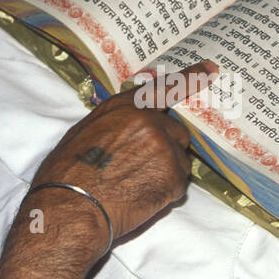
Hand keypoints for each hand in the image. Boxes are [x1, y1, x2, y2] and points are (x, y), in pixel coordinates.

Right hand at [25, 60, 216, 246]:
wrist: (72, 208)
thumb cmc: (68, 175)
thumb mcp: (84, 133)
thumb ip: (115, 122)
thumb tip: (127, 125)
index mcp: (125, 108)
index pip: (165, 88)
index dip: (190, 78)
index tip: (211, 70)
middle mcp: (148, 122)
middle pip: (178, 131)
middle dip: (167, 148)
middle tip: (142, 167)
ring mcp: (164, 148)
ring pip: (181, 160)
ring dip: (167, 172)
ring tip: (136, 185)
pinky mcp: (173, 176)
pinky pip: (180, 184)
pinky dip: (166, 193)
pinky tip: (141, 198)